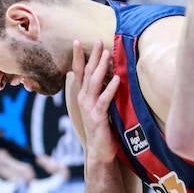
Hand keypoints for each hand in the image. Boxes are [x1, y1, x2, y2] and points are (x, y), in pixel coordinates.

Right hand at [70, 39, 119, 162]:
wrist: (99, 151)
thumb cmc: (102, 127)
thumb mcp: (99, 106)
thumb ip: (100, 92)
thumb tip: (107, 75)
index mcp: (83, 95)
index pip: (79, 72)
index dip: (78, 57)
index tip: (77, 41)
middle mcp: (83, 99)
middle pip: (87, 73)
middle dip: (92, 56)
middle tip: (98, 41)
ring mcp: (89, 108)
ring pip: (94, 83)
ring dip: (101, 67)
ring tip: (107, 53)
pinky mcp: (98, 117)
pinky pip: (104, 100)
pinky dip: (110, 88)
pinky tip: (116, 78)